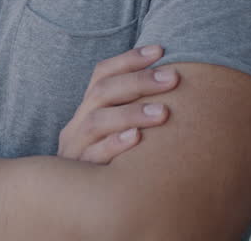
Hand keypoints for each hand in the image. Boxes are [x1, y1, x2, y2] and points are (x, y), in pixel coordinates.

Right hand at [57, 45, 179, 163]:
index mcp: (87, 108)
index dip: (129, 59)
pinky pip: (92, 157)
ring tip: (163, 112)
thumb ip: (133, 109)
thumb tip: (176, 80)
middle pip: (103, 92)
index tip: (160, 49)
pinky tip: (137, 139)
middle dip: (139, 81)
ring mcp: (74, 148)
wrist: (74, 202)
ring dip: (131, 113)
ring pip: (97, 122)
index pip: (102, 73)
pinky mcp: (78, 173)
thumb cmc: (110, 162)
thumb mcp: (115, 131)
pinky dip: (114, 145)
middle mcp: (77, 124)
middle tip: (172, 78)